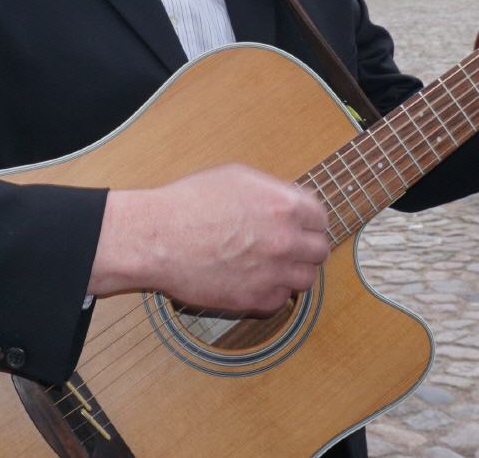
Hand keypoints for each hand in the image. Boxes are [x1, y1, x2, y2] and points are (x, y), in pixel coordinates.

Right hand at [89, 164, 329, 314]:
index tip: (301, 224)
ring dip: (294, 271)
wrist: (157, 238)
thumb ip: (273, 191)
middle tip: (289, 245)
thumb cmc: (189, 203)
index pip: (320, 217)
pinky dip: (272, 291)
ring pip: (306, 279)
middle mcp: (285, 241)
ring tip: (274, 264)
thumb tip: (291, 201)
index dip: (309, 220)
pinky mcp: (255, 299)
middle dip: (306, 246)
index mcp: (284, 206)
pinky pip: (281, 300)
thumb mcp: (237, 178)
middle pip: (319, 250)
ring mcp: (273, 273)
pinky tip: (255, 279)